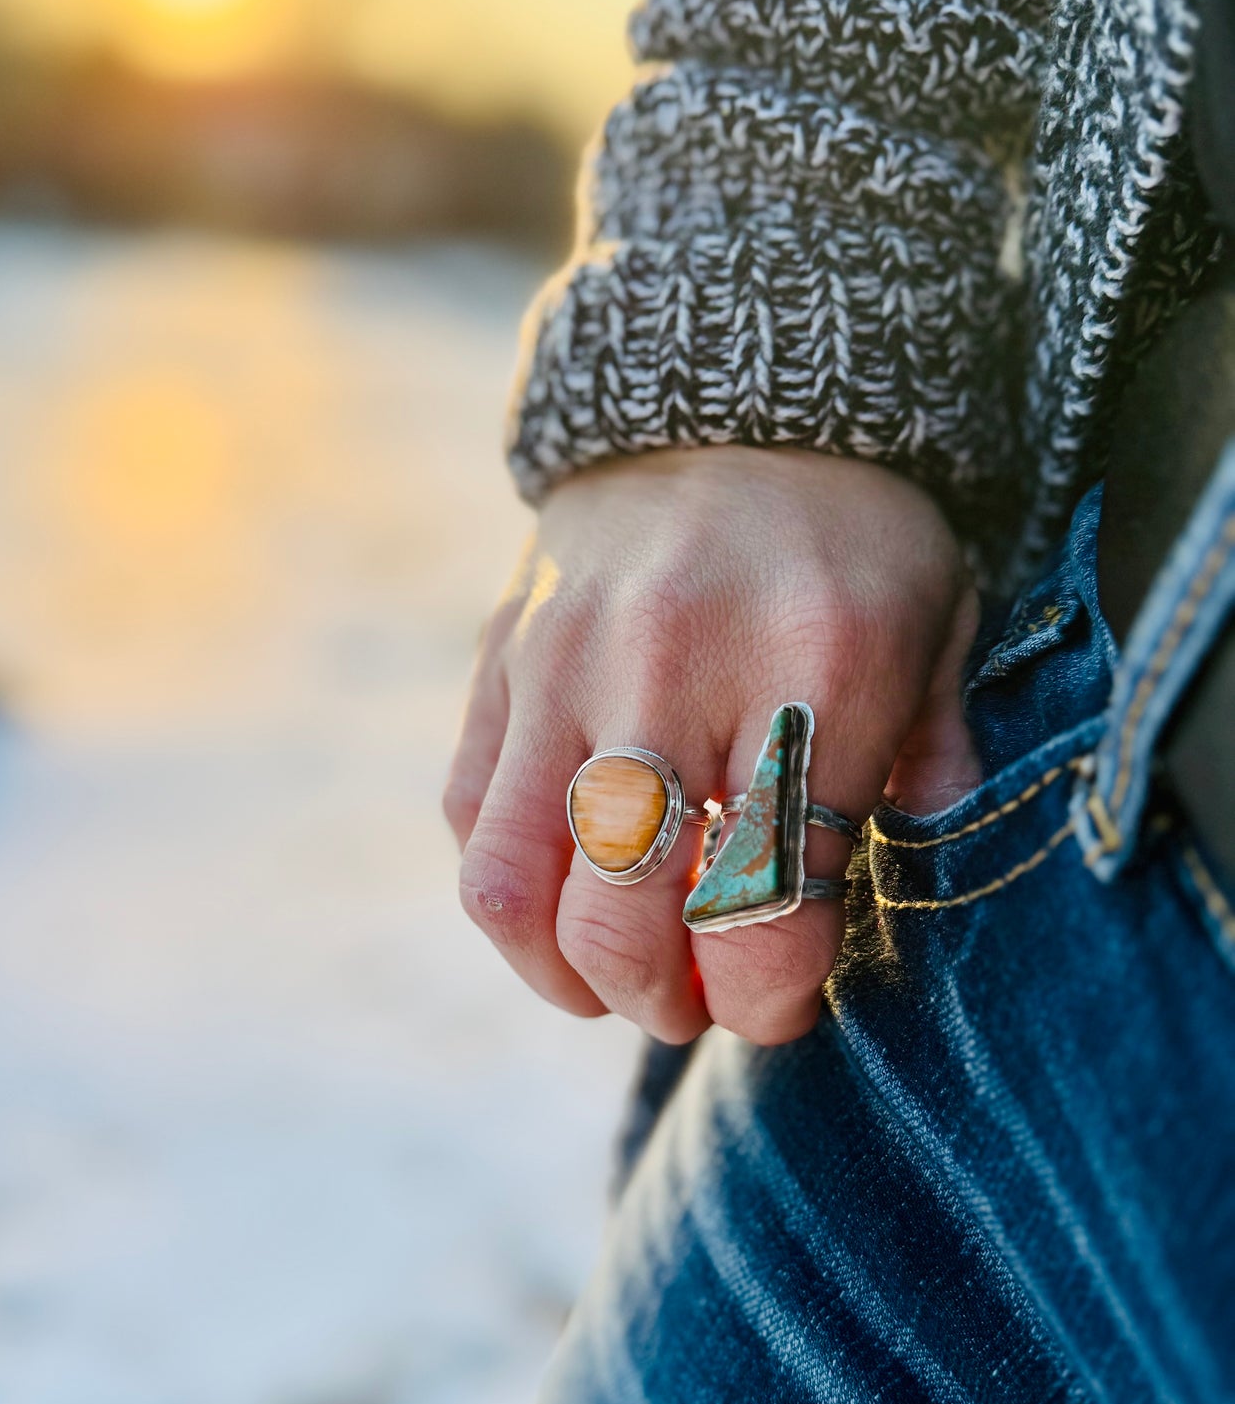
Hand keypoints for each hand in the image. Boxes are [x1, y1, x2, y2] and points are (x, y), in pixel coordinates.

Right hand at [444, 447, 980, 1045]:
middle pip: (623, 915)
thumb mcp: (933, 626)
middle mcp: (672, 662)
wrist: (728, 397)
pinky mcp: (499, 658)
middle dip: (662, 1003)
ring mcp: (564, 659)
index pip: (767, 897)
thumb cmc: (851, 537)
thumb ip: (932, 756)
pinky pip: (471, 817)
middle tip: (695, 1005)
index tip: (777, 1004)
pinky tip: (567, 893)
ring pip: (514, 885)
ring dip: (562, 972)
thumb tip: (909, 879)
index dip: (768, 994)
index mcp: (817, 660)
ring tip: (610, 982)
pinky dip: (510, 889)